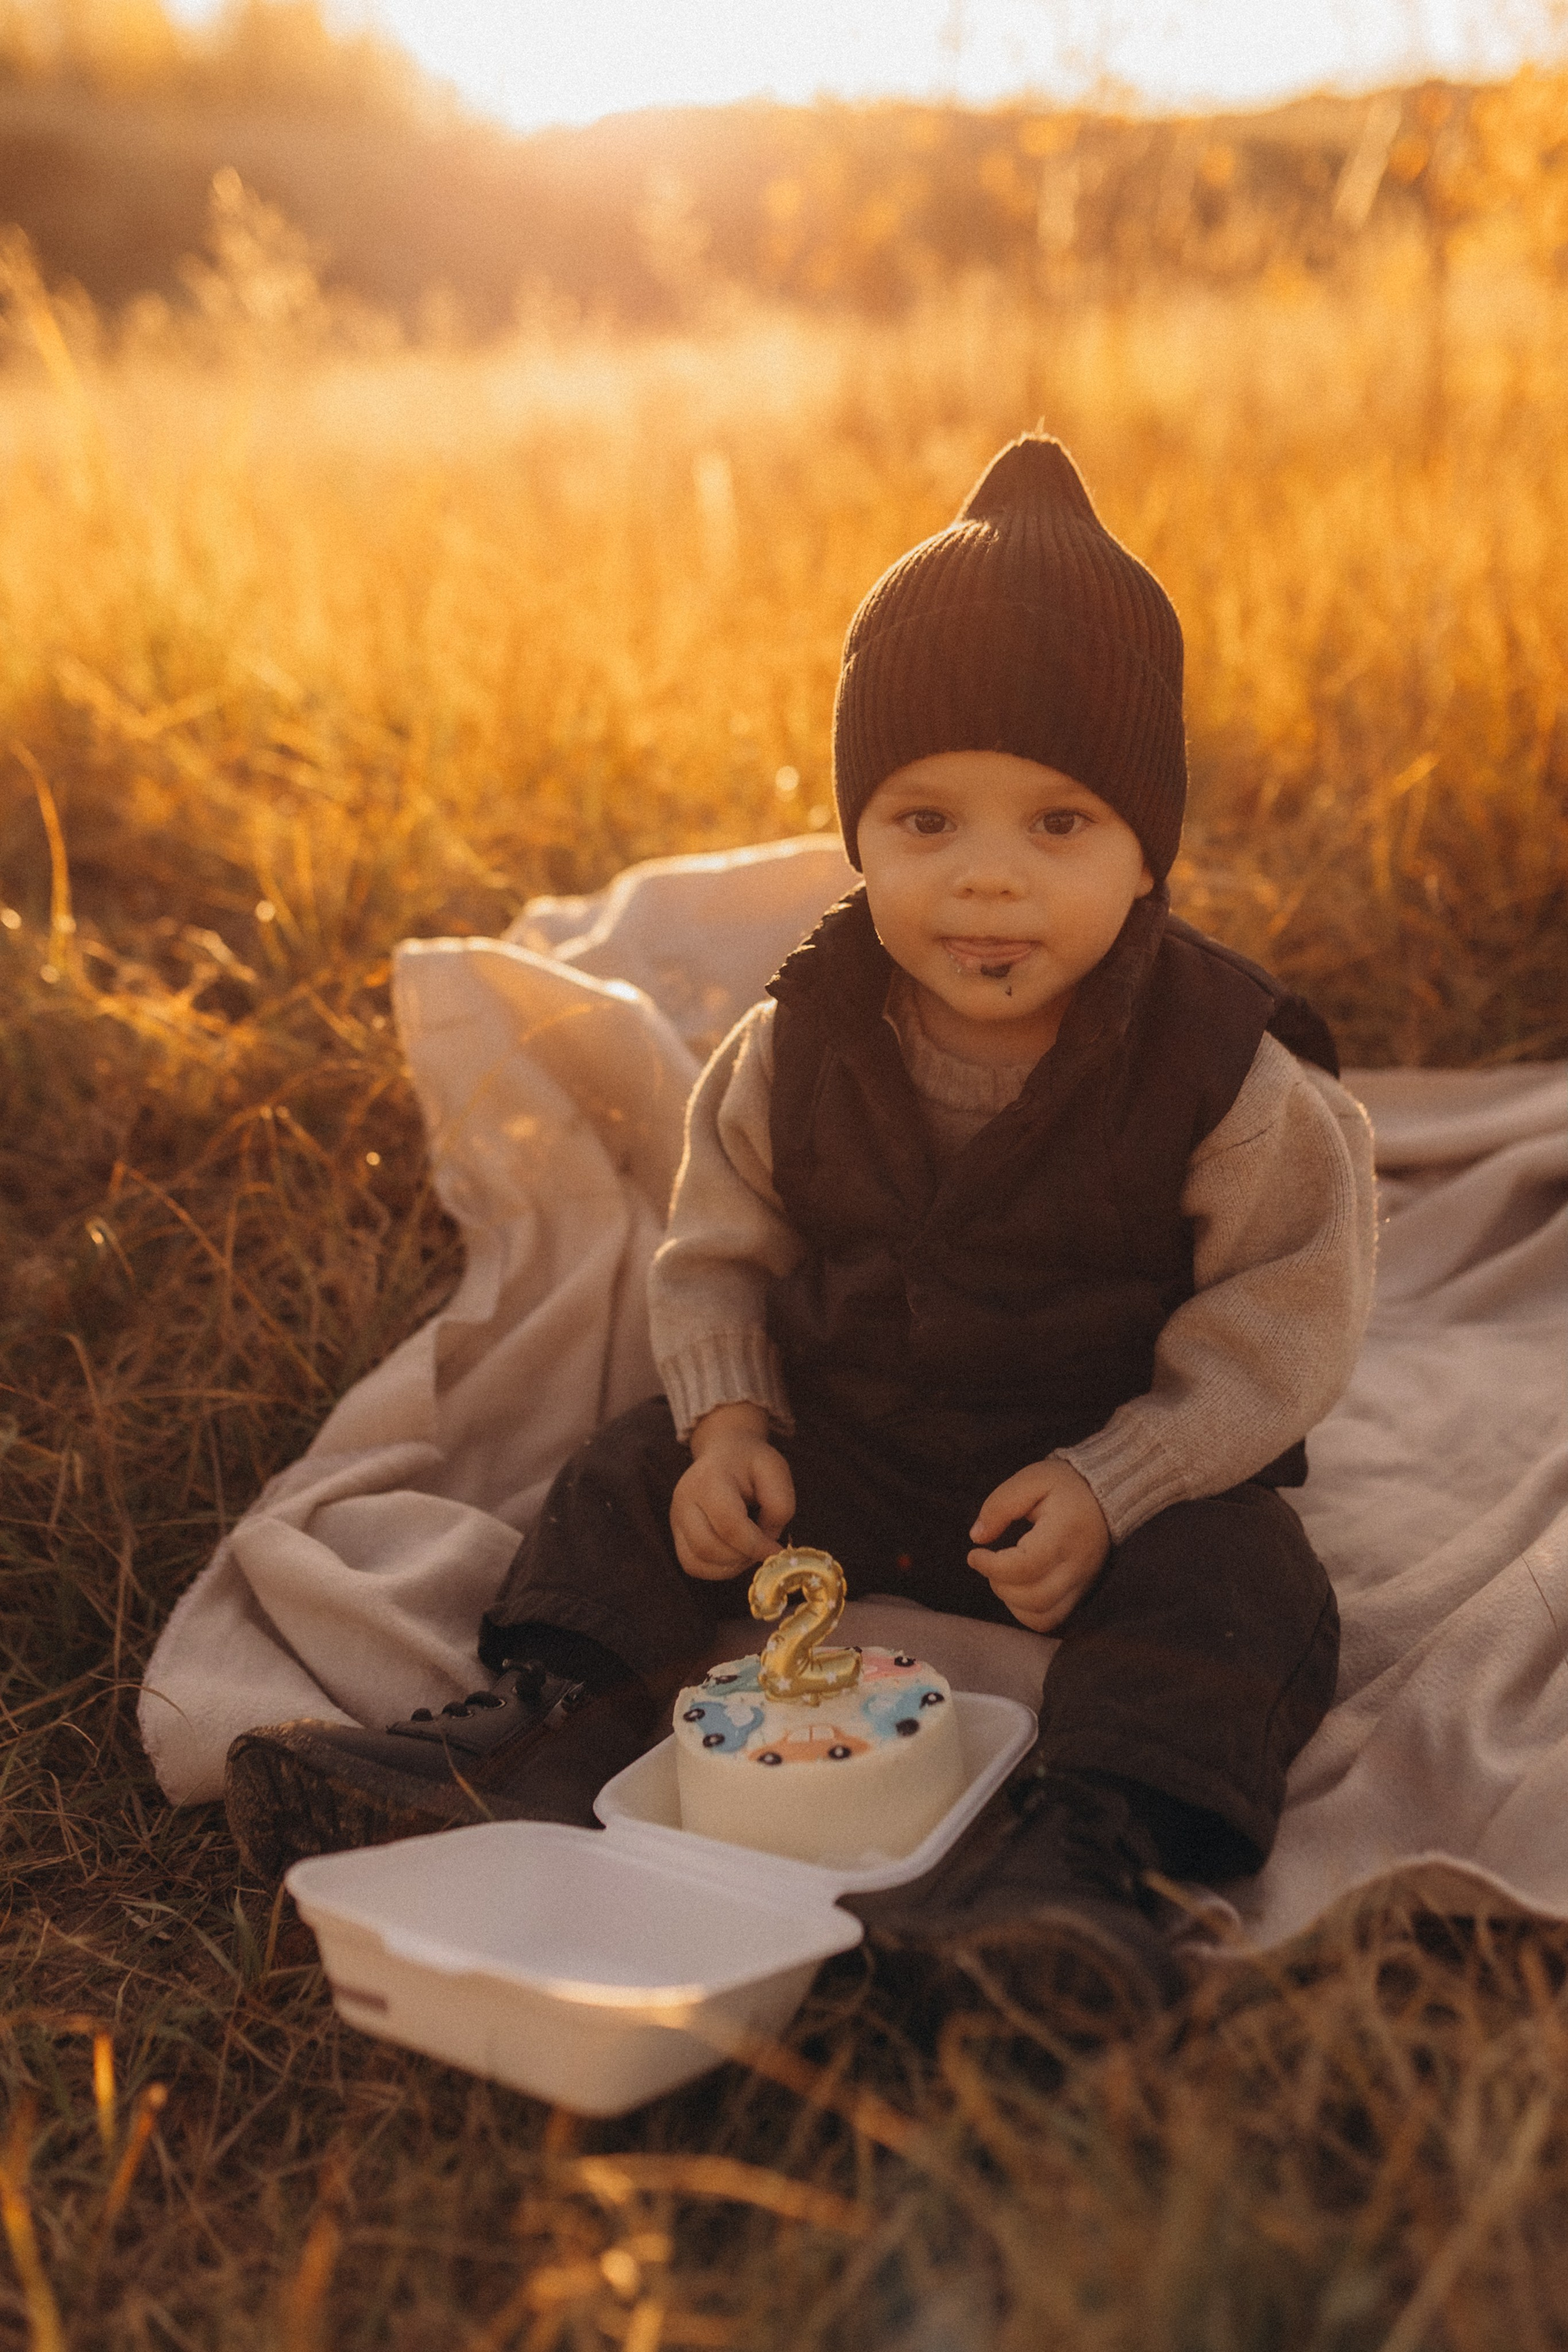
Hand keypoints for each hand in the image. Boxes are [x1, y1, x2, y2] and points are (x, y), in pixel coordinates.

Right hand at [671, 1402, 796, 1580]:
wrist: (723, 1451)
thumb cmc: (751, 1462)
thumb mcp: (775, 1472)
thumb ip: (779, 1506)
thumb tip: (768, 1543)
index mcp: (710, 1479)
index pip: (729, 1525)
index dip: (756, 1545)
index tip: (777, 1551)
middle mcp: (684, 1499)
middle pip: (708, 1547)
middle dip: (742, 1557)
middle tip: (762, 1548)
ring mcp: (675, 1517)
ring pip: (696, 1562)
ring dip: (729, 1566)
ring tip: (748, 1550)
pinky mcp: (675, 1532)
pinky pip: (691, 1565)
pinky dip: (716, 1570)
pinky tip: (734, 1555)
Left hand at [967, 1457, 1110, 1633]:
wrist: (1107, 1497)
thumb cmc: (1065, 1486)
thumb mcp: (1032, 1480)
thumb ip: (1000, 1505)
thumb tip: (977, 1537)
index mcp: (1064, 1533)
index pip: (1026, 1567)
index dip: (992, 1566)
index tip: (974, 1554)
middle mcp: (1077, 1565)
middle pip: (1034, 1598)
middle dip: (999, 1584)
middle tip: (989, 1562)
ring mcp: (1082, 1583)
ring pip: (1042, 1616)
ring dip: (1011, 1601)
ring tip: (1004, 1574)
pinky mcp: (1081, 1593)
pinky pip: (1051, 1620)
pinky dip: (1027, 1612)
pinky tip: (1018, 1587)